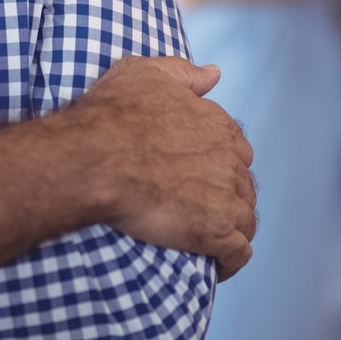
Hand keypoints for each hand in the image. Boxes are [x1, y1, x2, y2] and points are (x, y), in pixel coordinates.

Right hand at [70, 56, 257, 280]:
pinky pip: (238, 253)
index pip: (237, 149)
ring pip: (245, 219)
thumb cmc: (112, 115)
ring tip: (208, 244)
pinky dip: (231, 261)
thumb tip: (214, 73)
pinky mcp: (215, 231)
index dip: (221, 164)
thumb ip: (184, 74)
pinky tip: (217, 266)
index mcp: (217, 124)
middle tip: (199, 212)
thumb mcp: (146, 74)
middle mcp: (229, 159)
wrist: (96, 158)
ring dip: (231, 230)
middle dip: (227, 198)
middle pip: (242, 185)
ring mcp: (225, 196)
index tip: (202, 176)